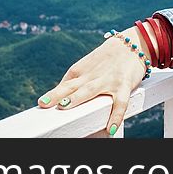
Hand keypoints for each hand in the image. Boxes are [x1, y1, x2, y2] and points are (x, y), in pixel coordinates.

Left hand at [36, 25, 153, 135]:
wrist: (131, 44)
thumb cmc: (106, 59)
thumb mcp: (88, 66)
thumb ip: (75, 81)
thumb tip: (58, 98)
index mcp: (81, 71)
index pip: (65, 84)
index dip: (53, 94)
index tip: (41, 105)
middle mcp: (92, 76)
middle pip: (73, 86)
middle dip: (58, 94)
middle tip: (45, 103)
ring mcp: (108, 80)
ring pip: (91, 90)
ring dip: (77, 98)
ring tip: (65, 107)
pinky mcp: (124, 85)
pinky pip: (120, 103)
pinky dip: (116, 116)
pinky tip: (110, 129)